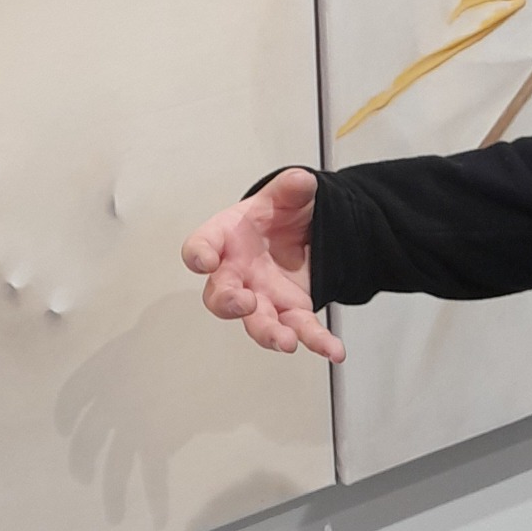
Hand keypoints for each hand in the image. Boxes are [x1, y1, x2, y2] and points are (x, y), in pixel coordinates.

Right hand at [180, 168, 343, 361]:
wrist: (300, 233)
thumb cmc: (276, 216)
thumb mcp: (286, 194)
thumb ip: (291, 188)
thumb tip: (301, 181)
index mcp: (226, 239)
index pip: (201, 246)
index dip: (198, 254)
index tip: (204, 259)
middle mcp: (237, 274)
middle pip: (220, 296)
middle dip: (228, 303)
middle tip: (242, 303)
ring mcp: (262, 297)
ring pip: (257, 323)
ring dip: (268, 334)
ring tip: (285, 341)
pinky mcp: (291, 311)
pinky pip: (301, 329)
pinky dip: (317, 341)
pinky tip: (333, 350)